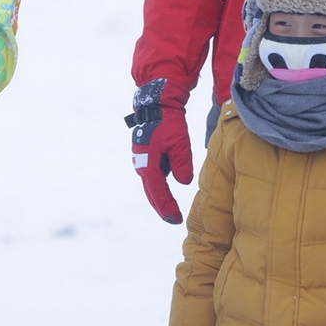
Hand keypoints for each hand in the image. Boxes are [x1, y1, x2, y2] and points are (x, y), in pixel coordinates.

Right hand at [126, 78, 192, 222]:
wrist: (156, 105)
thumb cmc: (168, 122)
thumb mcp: (179, 142)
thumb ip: (181, 163)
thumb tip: (184, 182)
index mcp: (149, 163)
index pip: (159, 192)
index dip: (168, 207)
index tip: (176, 219)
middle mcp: (142, 164)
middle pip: (152, 193)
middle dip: (162, 207)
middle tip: (173, 220)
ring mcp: (142, 160)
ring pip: (152, 185)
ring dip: (160, 198)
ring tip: (171, 211)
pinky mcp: (146, 155)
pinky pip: (153, 176)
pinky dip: (159, 187)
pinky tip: (166, 193)